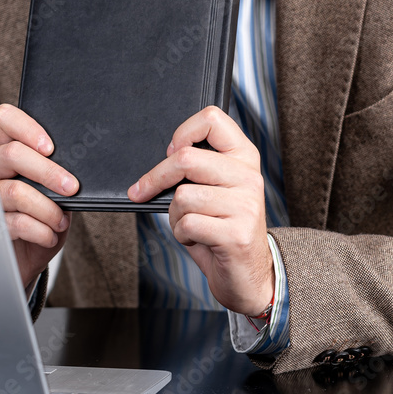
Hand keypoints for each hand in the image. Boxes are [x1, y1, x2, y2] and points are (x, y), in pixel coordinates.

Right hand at [0, 104, 78, 289]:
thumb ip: (57, 173)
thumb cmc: (41, 214)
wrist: (27, 254)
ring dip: (48, 208)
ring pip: (16, 191)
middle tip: (70, 187)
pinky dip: (41, 230)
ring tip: (61, 220)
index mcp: (4, 149)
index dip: (27, 128)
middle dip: (48, 171)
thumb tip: (76, 169)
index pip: (5, 119)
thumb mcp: (53, 189)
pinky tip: (49, 234)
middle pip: (11, 154)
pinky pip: (17, 222)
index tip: (51, 147)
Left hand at [127, 105, 273, 315]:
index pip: (212, 119)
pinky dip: (181, 234)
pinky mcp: (236, 233)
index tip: (170, 152)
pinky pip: (187, 223)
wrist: (249, 274)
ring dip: (175, 215)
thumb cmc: (223, 228)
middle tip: (142, 191)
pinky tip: (198, 239)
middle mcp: (249, 176)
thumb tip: (161, 159)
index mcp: (244, 157)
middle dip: (155, 178)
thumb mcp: (216, 189)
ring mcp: (246, 205)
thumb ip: (198, 168)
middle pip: (185, 159)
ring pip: (182, 195)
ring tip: (191, 224)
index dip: (183, 133)